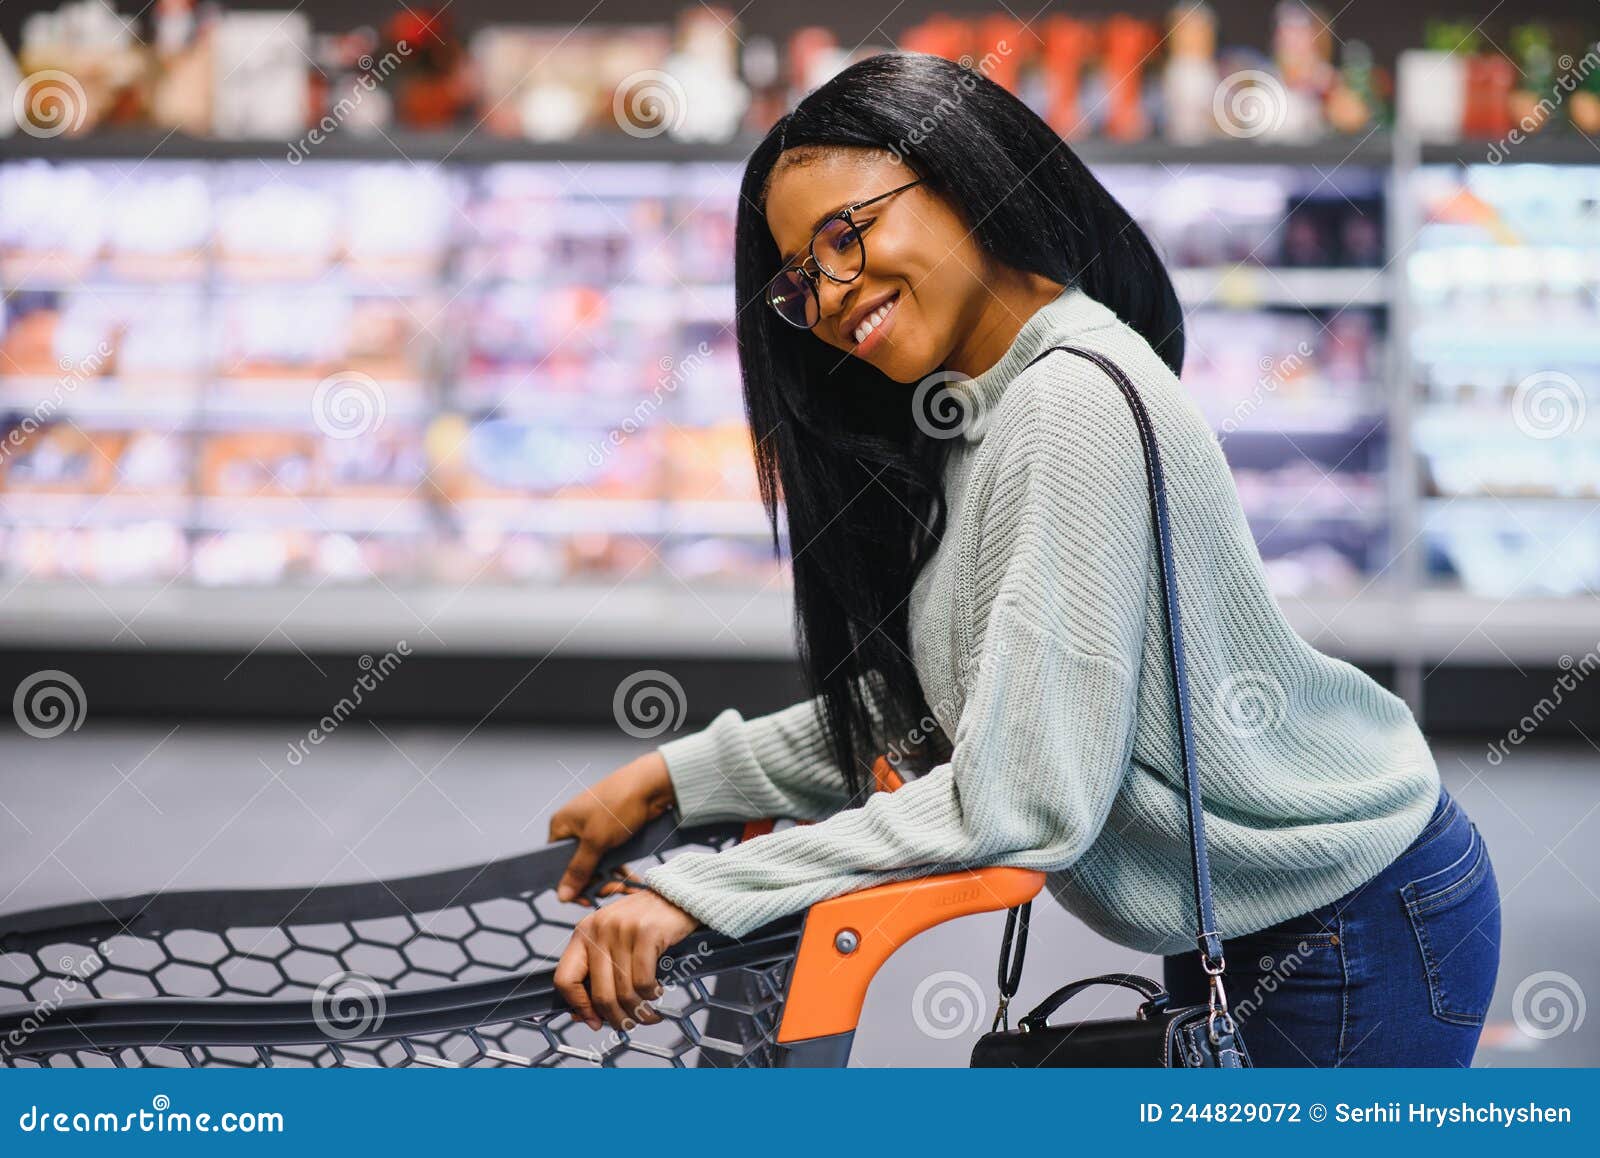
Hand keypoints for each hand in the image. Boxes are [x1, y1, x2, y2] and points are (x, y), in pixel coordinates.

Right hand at [547, 751, 675, 903]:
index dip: (568, 884)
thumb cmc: (619, 804)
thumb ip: (579, 870)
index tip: (586, 898)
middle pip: (577, 866)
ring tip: (624, 888)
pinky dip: (619, 869)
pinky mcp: (612, 832)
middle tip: (611, 892)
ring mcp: (594, 830)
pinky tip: (630, 880)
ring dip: (609, 879)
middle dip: (594, 883)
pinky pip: (610, 857)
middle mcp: (575, 828)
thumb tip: (562, 895)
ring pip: (596, 864)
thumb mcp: (596, 841)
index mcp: (562, 826)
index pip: (555, 864)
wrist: (652, 784)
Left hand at [554, 890, 699, 1030]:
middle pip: (600, 994)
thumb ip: (598, 973)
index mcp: (583, 933)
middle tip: (629, 1025)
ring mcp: (622, 930)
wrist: (676, 896)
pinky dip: (652, 994)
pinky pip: (644, 981)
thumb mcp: (612, 942)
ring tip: (648, 1015)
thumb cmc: (643, 924)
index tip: (594, 1021)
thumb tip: (585, 1016)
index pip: (564, 979)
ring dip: (638, 1012)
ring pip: (625, 992)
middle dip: (616, 1018)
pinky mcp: (646, 933)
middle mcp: (598, 930)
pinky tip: (657, 992)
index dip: (578, 1006)